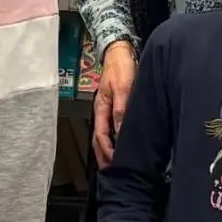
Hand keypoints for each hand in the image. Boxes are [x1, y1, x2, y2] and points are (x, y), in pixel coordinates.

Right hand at [91, 40, 136, 166]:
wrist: (120, 50)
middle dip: (103, 155)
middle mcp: (102, 110)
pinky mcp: (114, 104)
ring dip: (107, 148)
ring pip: (104, 133)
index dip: (107, 150)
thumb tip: (120, 130)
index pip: (101, 135)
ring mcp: (107, 107)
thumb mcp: (123, 87)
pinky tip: (120, 142)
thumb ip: (121, 108)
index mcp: (101, 107)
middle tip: (111, 171)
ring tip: (113, 162)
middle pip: (99, 138)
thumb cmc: (121, 67)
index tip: (115, 162)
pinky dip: (114, 138)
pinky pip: (111, 126)